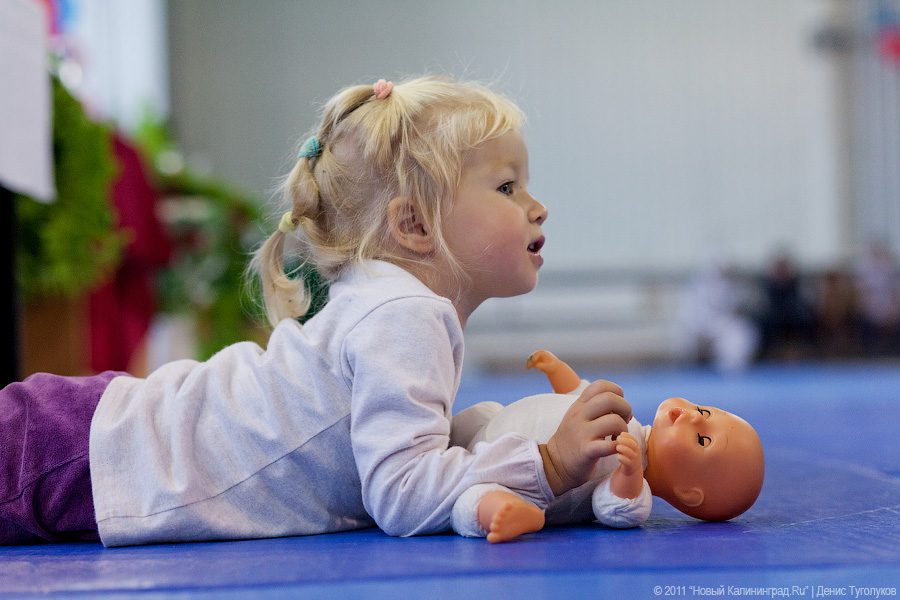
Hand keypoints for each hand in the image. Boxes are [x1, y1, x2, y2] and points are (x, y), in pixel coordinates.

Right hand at [540, 379, 631, 495]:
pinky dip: (618, 446)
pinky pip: (609, 445)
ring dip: (623, 430)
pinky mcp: (586, 451)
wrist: (555, 463)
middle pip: (610, 398)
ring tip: (618, 437)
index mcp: (579, 405)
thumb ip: (595, 406)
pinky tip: (615, 449)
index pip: (601, 385)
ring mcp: (582, 433)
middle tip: (624, 421)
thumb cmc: (573, 439)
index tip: (618, 408)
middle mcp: (579, 415)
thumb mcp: (578, 416)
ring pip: (614, 421)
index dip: (617, 393)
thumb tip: (621, 404)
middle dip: (625, 409)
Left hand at [615, 432, 641, 476]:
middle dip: (626, 441)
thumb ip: (623, 441)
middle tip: (618, 438)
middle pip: (634, 445)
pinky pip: (628, 463)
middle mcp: (636, 453)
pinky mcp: (630, 467)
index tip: (621, 433)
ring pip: (631, 454)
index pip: (634, 440)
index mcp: (635, 447)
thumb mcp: (626, 447)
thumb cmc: (626, 456)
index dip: (628, 436)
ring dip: (625, 449)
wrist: (630, 471)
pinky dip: (623, 459)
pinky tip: (618, 457)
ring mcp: (634, 460)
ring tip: (617, 447)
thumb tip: (615, 431)